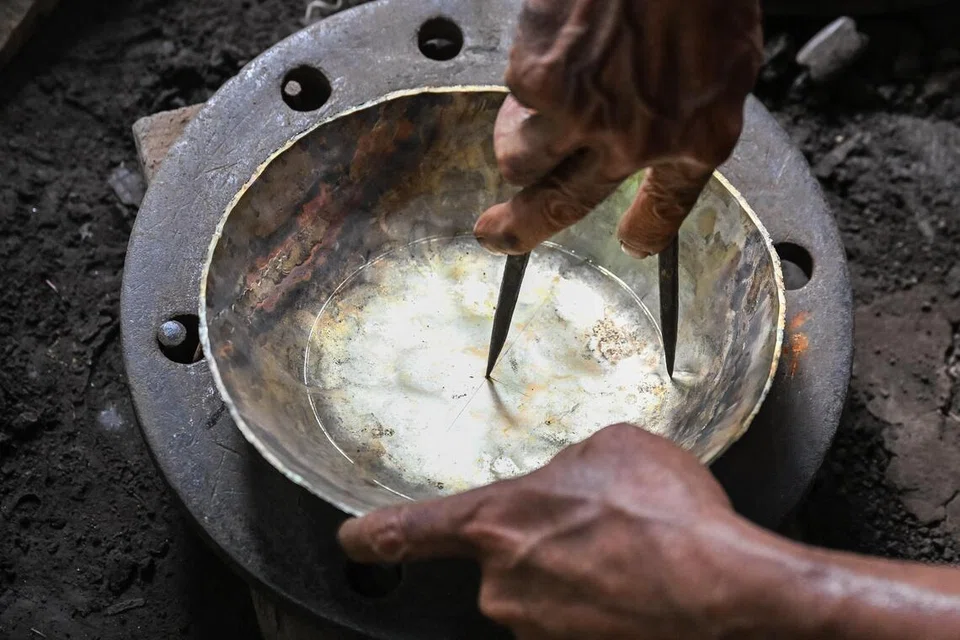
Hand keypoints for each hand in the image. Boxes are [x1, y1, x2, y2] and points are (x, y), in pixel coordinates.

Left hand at [339, 424, 754, 638]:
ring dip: (579, 569)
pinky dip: (603, 597)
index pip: (412, 530)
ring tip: (634, 554)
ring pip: (547, 589)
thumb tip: (571, 487)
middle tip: (603, 526)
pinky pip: (578, 615)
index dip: (377, 535)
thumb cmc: (665, 514)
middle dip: (542, 541)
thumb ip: (569, 467)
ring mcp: (540, 630)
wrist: (725, 588)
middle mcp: (504, 587)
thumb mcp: (611, 449)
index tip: (354, 540)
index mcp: (497, 522)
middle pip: (504, 559)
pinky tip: (642, 581)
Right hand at [474, 0, 762, 257]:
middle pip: (558, 209)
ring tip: (525, 115)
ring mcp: (582, 117)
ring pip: (520, 162)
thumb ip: (696, 108)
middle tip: (495, 235)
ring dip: (517, 143)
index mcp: (697, 139)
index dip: (646, 231)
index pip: (667, 208)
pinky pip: (515, 97)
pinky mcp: (538, 83)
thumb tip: (669, 122)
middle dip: (519, 229)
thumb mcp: (731, 62)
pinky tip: (549, 49)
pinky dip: (525, 79)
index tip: (631, 241)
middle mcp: (634, 143)